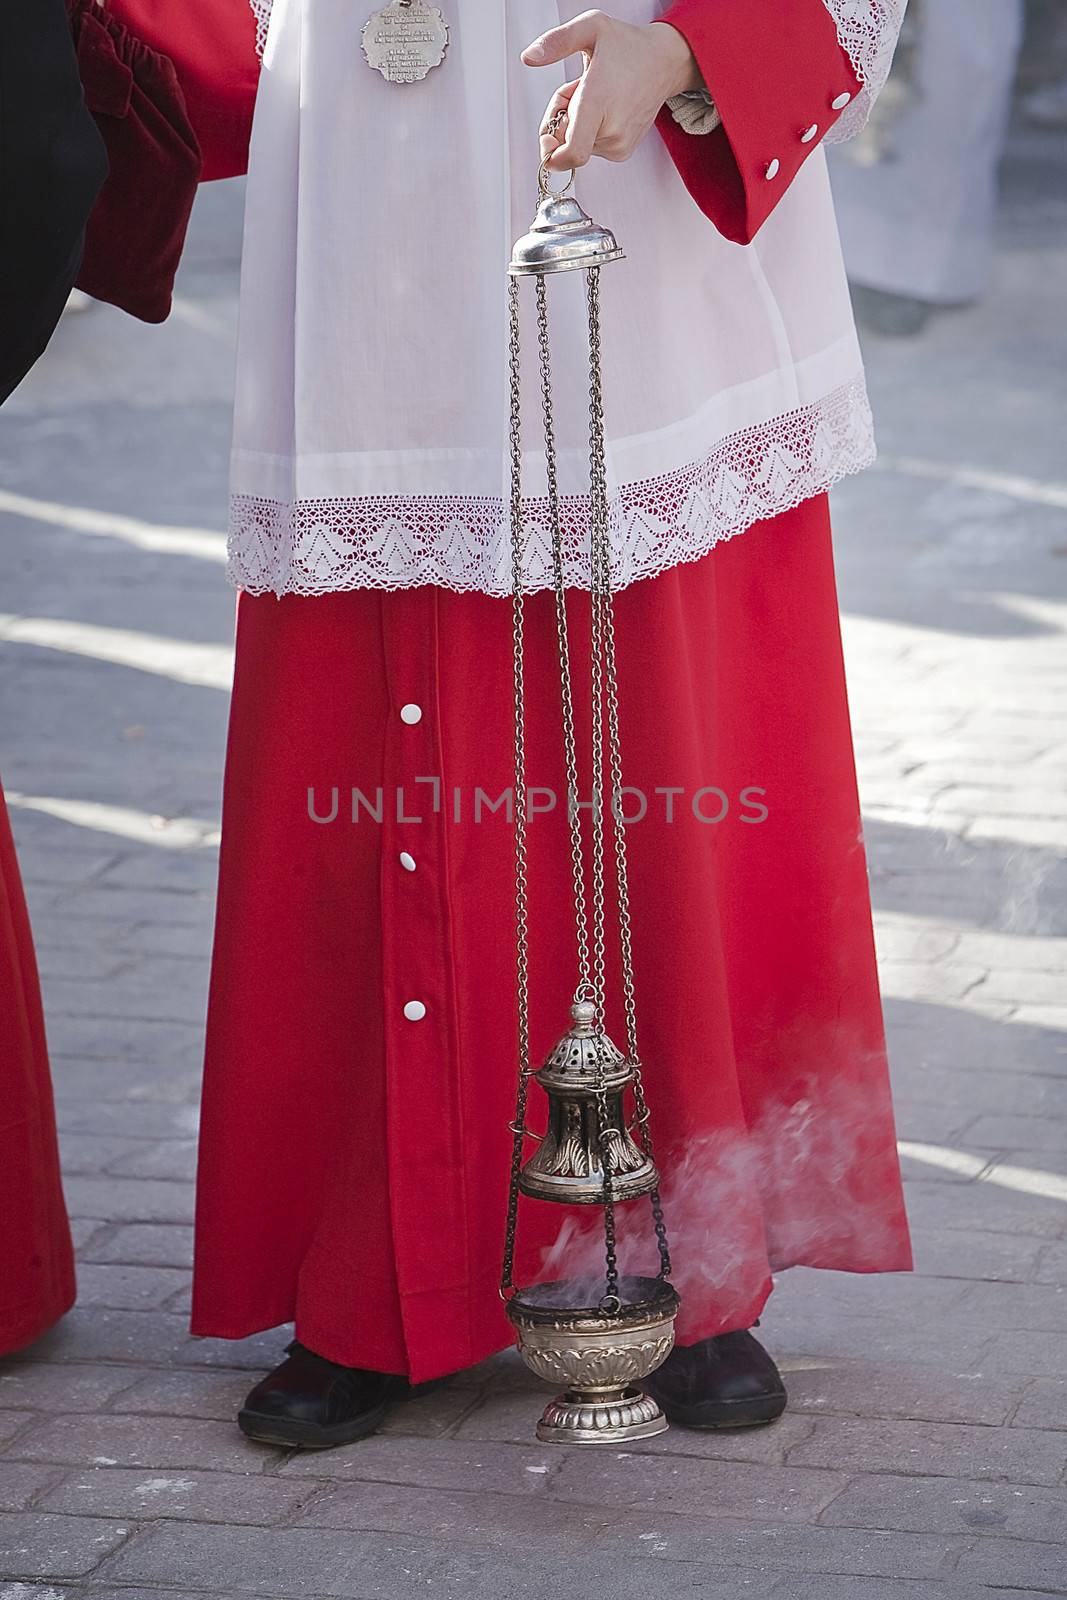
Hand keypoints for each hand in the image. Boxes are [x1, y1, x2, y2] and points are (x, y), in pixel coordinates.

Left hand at [522, 10, 699, 171]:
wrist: (663, 62)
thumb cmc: (627, 45)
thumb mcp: (591, 27)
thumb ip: (556, 42)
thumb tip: (528, 57)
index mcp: (600, 102)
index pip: (572, 154)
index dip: (552, 154)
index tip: (546, 140)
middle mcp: (611, 130)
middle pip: (565, 144)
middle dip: (559, 118)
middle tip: (574, 89)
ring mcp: (619, 145)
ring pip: (577, 144)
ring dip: (575, 121)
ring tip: (594, 92)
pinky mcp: (622, 151)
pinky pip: (590, 147)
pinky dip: (588, 128)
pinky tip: (603, 106)